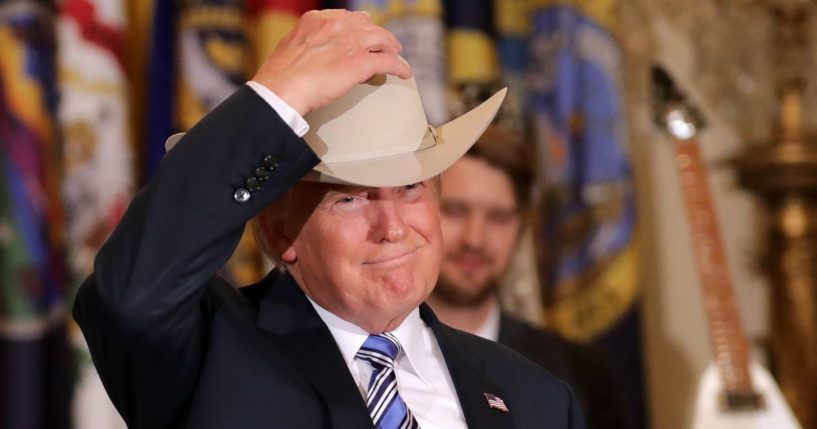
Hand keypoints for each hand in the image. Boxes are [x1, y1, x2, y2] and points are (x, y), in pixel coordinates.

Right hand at [252, 9, 411, 115]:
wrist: (281, 90)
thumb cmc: (279, 77)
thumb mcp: (291, 47)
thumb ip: (306, 43)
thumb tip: (312, 52)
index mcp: (316, 20)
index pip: (346, 17)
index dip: (359, 27)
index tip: (362, 34)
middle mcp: (336, 25)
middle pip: (368, 25)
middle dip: (378, 36)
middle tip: (385, 46)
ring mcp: (351, 42)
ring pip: (382, 38)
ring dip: (391, 48)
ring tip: (396, 56)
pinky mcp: (361, 62)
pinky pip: (389, 61)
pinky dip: (399, 67)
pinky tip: (404, 73)